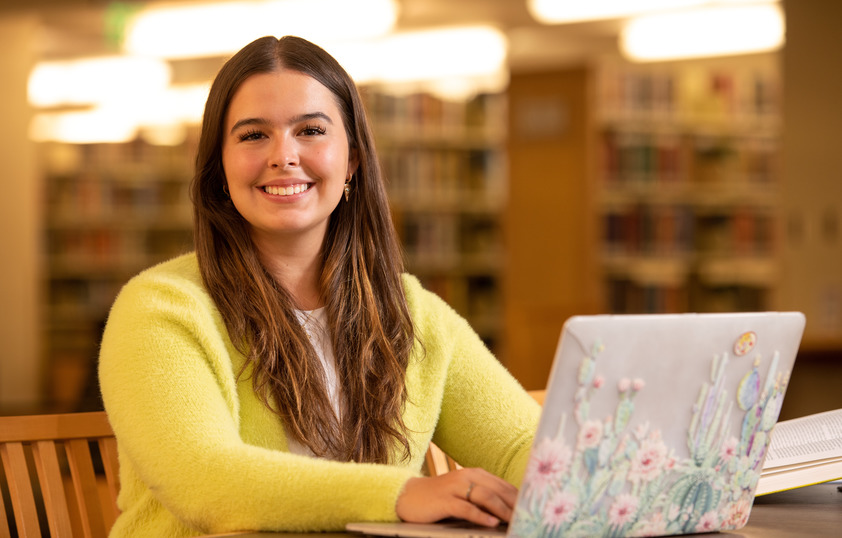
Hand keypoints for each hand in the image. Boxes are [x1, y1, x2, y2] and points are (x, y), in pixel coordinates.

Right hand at [395, 468, 517, 526]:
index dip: (519, 499)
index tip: (533, 511)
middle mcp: (467, 477)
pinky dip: (480, 515)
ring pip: (485, 497)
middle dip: (515, 506)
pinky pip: (465, 507)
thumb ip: (483, 498)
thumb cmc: (440, 498)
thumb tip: (509, 511)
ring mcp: (455, 487)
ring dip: (502, 510)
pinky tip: (491, 523)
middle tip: (529, 519)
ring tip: (515, 522)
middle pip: (498, 490)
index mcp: (475, 474)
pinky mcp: (445, 500)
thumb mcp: (464, 494)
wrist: (409, 495)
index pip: (504, 486)